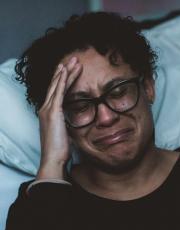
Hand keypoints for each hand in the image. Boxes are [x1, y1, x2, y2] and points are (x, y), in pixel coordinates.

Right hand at [36, 57, 81, 179]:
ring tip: (74, 60)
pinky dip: (63, 80)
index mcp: (49, 113)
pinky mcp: (53, 112)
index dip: (62, 80)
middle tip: (73, 59)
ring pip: (57, 85)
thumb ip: (66, 123)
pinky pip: (59, 92)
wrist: (54, 159)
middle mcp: (46, 108)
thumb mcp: (64, 132)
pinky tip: (66, 70)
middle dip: (64, 71)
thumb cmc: (60, 149)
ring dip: (66, 71)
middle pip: (56, 85)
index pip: (56, 92)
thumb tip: (72, 120)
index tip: (69, 70)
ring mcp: (48, 109)